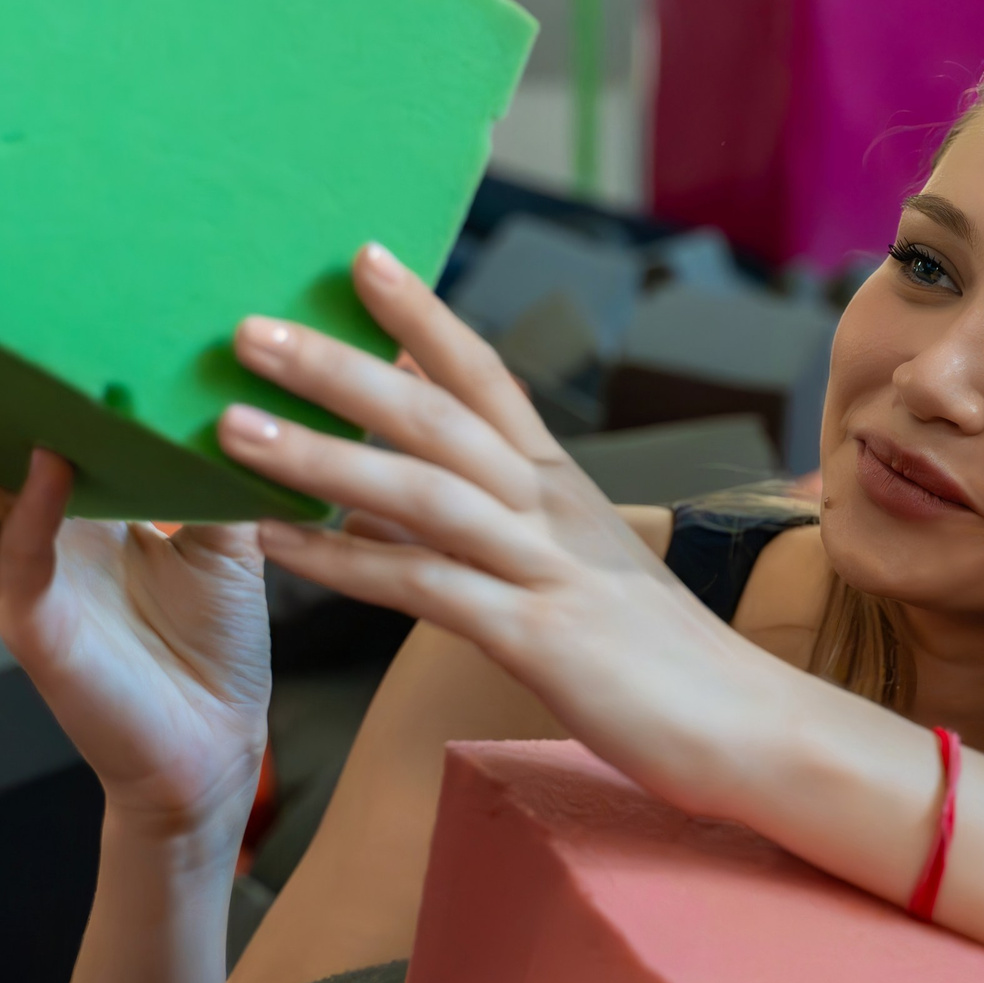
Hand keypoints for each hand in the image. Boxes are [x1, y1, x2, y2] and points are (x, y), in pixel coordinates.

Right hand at [0, 374, 272, 841]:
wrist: (215, 746)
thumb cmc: (213, 645)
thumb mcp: (221, 540)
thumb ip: (208, 471)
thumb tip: (221, 393)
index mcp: (67, 511)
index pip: (2, 431)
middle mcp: (28, 537)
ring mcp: (21, 581)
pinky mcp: (37, 626)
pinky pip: (26, 553)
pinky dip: (36, 503)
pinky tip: (45, 458)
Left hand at [216, 242, 768, 809]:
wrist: (748, 724)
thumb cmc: (656, 655)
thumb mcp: (580, 562)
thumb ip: (502, 513)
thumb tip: (407, 480)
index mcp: (561, 485)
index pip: (485, 376)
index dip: (422, 315)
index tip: (361, 257)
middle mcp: (551, 508)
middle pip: (437, 414)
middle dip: (342, 367)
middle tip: (250, 328)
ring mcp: (544, 566)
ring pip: (422, 489)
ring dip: (322, 454)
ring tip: (235, 427)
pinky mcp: (535, 635)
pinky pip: (422, 587)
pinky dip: (343, 562)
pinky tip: (277, 545)